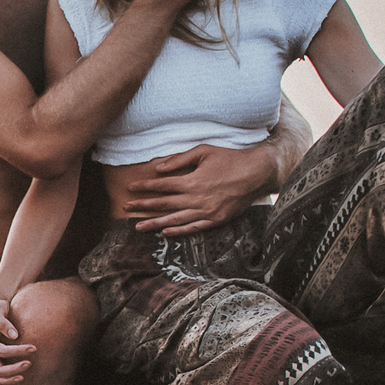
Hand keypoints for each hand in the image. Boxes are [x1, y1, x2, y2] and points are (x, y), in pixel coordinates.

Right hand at [0, 297, 37, 384]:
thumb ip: (3, 322)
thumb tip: (14, 336)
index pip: (1, 351)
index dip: (18, 351)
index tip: (34, 348)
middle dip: (13, 369)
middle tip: (30, 364)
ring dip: (10, 379)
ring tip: (24, 377)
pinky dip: (7, 382)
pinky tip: (21, 378)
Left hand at [112, 143, 278, 234]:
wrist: (258, 174)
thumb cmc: (231, 159)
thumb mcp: (204, 152)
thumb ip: (179, 160)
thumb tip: (157, 168)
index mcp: (192, 181)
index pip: (162, 186)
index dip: (145, 187)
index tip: (130, 188)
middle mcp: (197, 199)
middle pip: (164, 204)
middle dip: (143, 206)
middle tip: (126, 208)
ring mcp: (206, 212)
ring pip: (174, 220)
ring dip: (154, 224)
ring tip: (138, 227)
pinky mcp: (215, 220)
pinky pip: (192, 228)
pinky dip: (177, 231)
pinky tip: (164, 233)